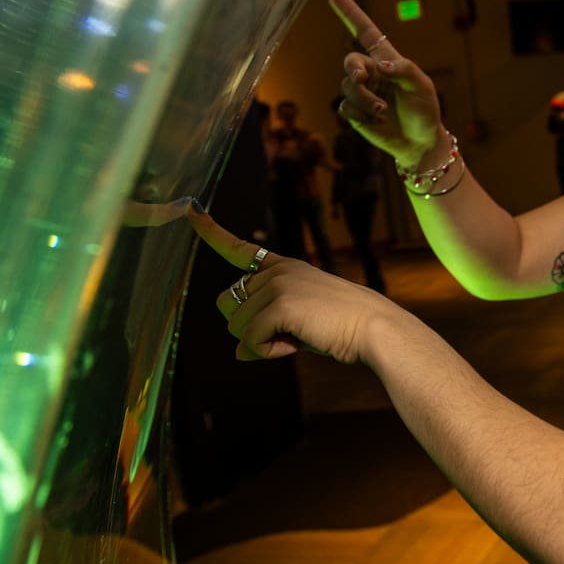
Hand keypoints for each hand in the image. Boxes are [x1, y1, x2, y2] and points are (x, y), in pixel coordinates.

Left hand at [187, 206, 399, 363]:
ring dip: (261, 341)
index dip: (212, 232)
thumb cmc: (340, 327)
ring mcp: (277, 285)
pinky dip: (269, 351)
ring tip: (297, 336)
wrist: (371, 327)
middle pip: (227, 305)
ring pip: (236, 326)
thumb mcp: (298, 321)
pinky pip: (251, 340)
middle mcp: (276, 271)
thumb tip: (238, 353)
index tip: (191, 210)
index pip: (239, 248)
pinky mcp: (280, 304)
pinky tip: (295, 344)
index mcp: (282, 267)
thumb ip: (265, 328)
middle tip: (282, 332)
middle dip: (245, 326)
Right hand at [329, 0, 444, 168]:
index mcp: (388, 60)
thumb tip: (378, 66)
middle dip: (354, 69)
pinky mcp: (355, 113)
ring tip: (382, 110)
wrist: (420, 143)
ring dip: (364, 98)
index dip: (350, 13)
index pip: (366, 32)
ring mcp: (362, 93)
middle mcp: (372, 74)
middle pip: (350, 61)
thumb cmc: (425, 111)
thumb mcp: (422, 87)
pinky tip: (376, 120)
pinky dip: (360, 113)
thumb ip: (404, 70)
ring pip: (348, 86)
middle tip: (363, 79)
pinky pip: (346, 107)